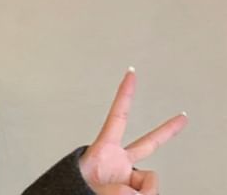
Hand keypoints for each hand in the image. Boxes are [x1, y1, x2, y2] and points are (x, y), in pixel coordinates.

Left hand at [78, 68, 186, 194]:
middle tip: (182, 118)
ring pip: (150, 181)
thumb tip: (138, 192)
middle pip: (148, 144)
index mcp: (104, 150)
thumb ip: (119, 188)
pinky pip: (147, 194)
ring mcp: (126, 177)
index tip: (130, 73)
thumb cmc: (73, 192)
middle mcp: (118, 162)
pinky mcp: (133, 191)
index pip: (117, 116)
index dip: (125, 94)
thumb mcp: (91, 185)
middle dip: (167, 131)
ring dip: (138, 193)